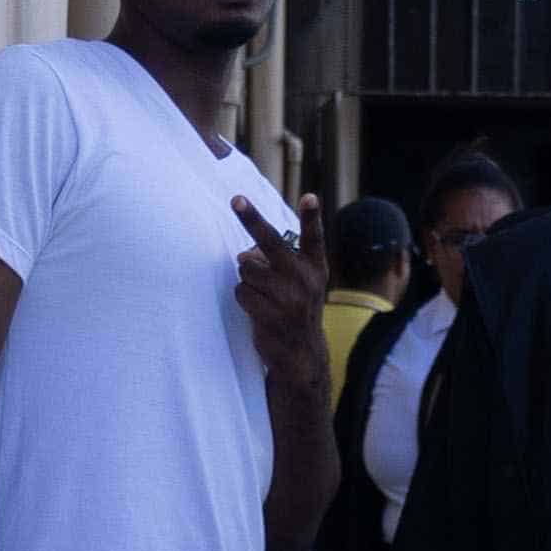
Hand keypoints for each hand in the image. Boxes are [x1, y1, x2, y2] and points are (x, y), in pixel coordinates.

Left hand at [233, 196, 328, 394]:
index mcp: (315, 267)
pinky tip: (257, 308)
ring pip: (247, 267)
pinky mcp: (270, 314)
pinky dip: (243, 296)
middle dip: (251, 218)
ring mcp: (288, 298)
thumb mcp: (299, 282)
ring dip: (247, 277)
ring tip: (262, 293)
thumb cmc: (294, 307)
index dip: (312, 217)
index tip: (310, 197)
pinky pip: (241, 290)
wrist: (301, 353)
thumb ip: (276, 262)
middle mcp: (305, 279)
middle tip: (235, 199)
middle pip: (270, 242)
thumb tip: (243, 255)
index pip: (314, 238)